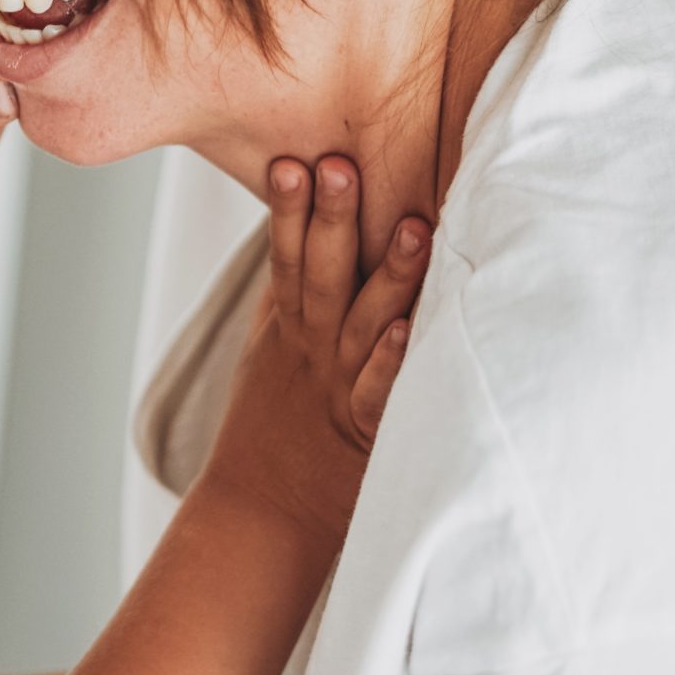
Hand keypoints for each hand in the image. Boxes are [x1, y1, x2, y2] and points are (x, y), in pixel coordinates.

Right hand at [200, 157, 426, 533]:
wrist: (264, 513)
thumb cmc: (276, 427)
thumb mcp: (271, 350)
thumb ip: (288, 293)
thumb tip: (298, 228)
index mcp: (291, 327)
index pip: (284, 258)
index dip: (287, 211)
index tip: (289, 160)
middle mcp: (314, 349)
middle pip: (321, 276)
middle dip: (329, 220)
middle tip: (338, 164)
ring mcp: (338, 388)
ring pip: (361, 323)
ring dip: (386, 277)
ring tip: (411, 228)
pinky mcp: (367, 433)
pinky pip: (379, 394)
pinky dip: (389, 363)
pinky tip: (406, 330)